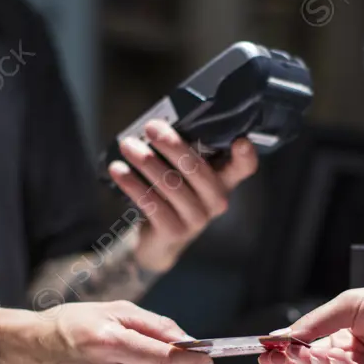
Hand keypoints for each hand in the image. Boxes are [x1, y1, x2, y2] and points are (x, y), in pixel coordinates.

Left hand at [108, 120, 258, 271]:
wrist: (159, 241)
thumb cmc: (173, 195)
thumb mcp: (184, 174)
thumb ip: (184, 152)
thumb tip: (159, 122)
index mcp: (224, 181)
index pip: (244, 167)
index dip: (245, 155)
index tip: (240, 141)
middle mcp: (217, 201)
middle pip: (197, 168)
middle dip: (171, 144)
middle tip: (150, 127)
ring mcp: (197, 218)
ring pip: (170, 184)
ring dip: (145, 161)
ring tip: (127, 145)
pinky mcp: (174, 231)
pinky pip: (151, 203)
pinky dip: (132, 184)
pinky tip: (118, 170)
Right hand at [257, 284, 363, 363]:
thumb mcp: (350, 305)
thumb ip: (314, 323)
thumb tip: (280, 337)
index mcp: (347, 337)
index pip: (309, 350)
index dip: (286, 353)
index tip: (264, 352)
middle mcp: (357, 359)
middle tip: (283, 355)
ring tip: (313, 353)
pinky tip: (343, 359)